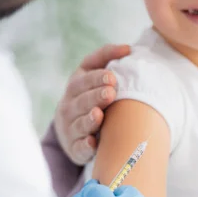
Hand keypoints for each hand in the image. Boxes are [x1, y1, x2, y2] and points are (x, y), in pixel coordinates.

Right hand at [55, 44, 129, 164]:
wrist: (72, 129)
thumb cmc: (90, 95)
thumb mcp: (93, 74)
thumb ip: (107, 58)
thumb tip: (128, 48)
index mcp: (75, 86)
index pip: (82, 80)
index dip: (95, 78)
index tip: (112, 77)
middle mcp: (69, 106)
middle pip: (79, 101)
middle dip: (94, 96)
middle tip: (110, 93)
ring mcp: (70, 128)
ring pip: (78, 124)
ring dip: (88, 120)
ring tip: (99, 115)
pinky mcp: (74, 148)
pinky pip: (78, 148)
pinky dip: (84, 146)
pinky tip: (92, 143)